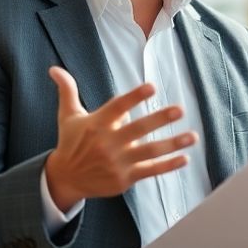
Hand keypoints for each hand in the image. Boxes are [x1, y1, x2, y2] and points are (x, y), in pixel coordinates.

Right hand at [42, 67, 195, 208]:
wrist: (65, 179)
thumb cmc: (71, 142)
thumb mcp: (68, 116)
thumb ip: (67, 90)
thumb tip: (54, 68)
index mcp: (97, 124)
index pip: (118, 107)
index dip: (134, 97)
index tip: (151, 87)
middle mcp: (108, 143)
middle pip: (138, 129)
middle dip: (159, 119)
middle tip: (179, 109)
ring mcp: (118, 162)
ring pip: (150, 152)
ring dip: (173, 144)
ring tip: (193, 136)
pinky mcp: (125, 178)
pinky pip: (151, 171)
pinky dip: (168, 166)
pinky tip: (185, 159)